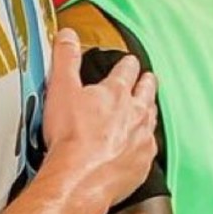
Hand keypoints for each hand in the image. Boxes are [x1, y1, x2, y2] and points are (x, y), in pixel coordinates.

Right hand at [43, 29, 158, 213]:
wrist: (80, 177)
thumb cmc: (71, 137)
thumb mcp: (61, 89)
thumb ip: (65, 58)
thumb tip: (68, 36)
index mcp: (116, 93)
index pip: (127, 70)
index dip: (128, 64)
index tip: (129, 62)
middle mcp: (135, 113)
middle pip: (146, 92)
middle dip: (147, 83)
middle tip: (149, 78)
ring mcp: (141, 139)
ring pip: (151, 118)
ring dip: (149, 110)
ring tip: (148, 107)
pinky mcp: (142, 163)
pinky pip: (149, 148)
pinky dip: (145, 143)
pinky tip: (141, 145)